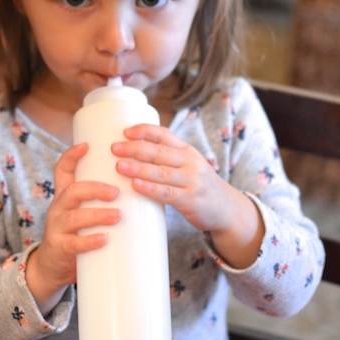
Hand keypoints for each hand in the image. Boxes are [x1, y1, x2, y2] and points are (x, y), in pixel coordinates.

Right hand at [25, 143, 120, 313]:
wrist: (52, 267)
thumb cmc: (77, 234)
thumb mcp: (83, 212)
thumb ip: (103, 201)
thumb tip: (142, 187)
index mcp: (65, 196)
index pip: (63, 170)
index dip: (72, 156)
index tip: (87, 145)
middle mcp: (59, 208)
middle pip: (72, 191)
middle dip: (94, 188)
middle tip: (116, 191)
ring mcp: (57, 228)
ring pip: (74, 217)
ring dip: (97, 215)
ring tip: (117, 215)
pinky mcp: (60, 248)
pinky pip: (73, 243)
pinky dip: (89, 241)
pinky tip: (103, 240)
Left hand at [112, 124, 263, 268]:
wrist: (226, 208)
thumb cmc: (198, 186)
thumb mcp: (188, 166)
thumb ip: (166, 160)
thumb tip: (129, 156)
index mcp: (187, 150)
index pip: (164, 134)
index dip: (144, 130)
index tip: (125, 132)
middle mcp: (190, 162)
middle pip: (159, 151)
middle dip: (134, 148)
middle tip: (114, 148)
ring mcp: (191, 180)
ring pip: (160, 171)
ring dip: (137, 168)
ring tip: (118, 166)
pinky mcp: (190, 199)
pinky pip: (166, 193)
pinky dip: (149, 188)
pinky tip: (135, 185)